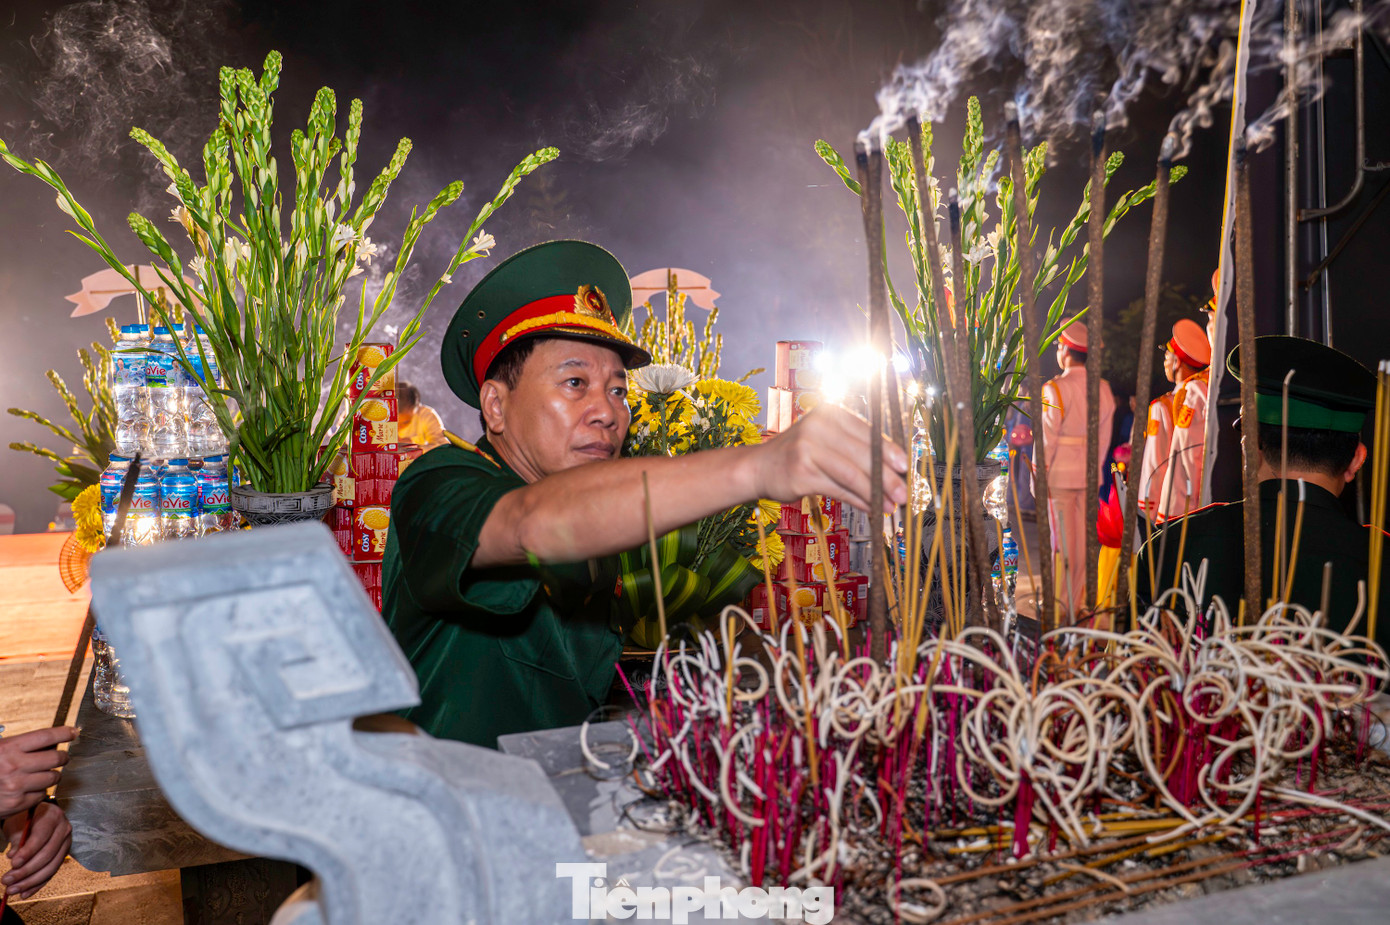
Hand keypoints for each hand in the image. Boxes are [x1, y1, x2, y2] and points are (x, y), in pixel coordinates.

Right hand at [0, 727, 73, 816]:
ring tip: (44, 774)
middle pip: (56, 758)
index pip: (46, 736)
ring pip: (53, 777)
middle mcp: (14, 766)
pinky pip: (42, 794)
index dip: (64, 733)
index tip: (73, 732)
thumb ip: (20, 745)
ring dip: (53, 775)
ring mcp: (17, 786)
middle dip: (63, 757)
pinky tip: (31, 788)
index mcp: (8, 748)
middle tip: (62, 757)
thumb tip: (50, 741)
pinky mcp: (17, 804)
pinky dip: (40, 791)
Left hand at [2, 803, 71, 898]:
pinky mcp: (63, 855)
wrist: (39, 815)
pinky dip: (37, 885)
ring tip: (12, 890)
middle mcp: (64, 830)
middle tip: (7, 881)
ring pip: (51, 867)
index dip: (28, 852)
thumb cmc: (26, 817)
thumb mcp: (18, 823)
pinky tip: (24, 893)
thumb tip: (13, 857)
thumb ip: (17, 839)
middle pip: (47, 855)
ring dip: (30, 882)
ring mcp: (66, 844)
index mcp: (53, 817)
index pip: (41, 837)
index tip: (13, 863)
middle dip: (26, 871)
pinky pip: (51, 873)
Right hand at [751, 405, 907, 512]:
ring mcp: (807, 449)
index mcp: (830, 413)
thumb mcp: (825, 441)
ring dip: (875, 492)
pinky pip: (839, 490)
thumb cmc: (798, 454)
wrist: (758, 467)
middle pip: (863, 454)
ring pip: (852, 474)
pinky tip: (871, 508)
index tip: (906, 466)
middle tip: (904, 493)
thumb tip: (893, 469)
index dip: (890, 451)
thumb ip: (855, 448)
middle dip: (888, 476)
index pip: (867, 432)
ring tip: (891, 505)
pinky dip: (859, 501)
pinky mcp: (801, 473)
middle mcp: (818, 426)